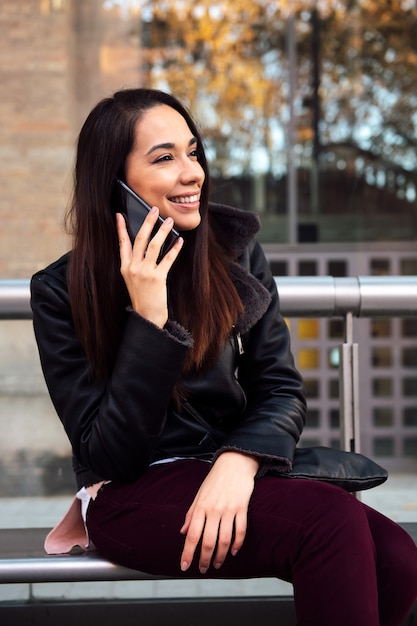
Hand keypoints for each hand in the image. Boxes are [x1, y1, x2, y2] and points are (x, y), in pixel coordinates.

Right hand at [116, 209, 182, 327]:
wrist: (147, 316)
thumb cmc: (142, 297)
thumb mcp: (131, 279)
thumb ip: (135, 263)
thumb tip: (144, 246)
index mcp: (125, 267)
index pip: (122, 243)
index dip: (121, 228)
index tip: (120, 215)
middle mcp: (133, 268)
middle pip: (140, 239)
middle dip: (147, 222)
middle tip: (154, 209)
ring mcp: (145, 272)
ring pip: (154, 246)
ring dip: (162, 231)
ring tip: (169, 221)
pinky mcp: (157, 278)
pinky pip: (167, 259)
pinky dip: (174, 249)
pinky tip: (179, 241)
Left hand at [180, 452, 259, 573]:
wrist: (234, 463)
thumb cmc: (215, 479)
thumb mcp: (199, 494)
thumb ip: (191, 514)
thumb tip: (183, 532)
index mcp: (200, 507)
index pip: (192, 535)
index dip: (187, 552)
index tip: (184, 566)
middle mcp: (214, 509)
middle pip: (208, 541)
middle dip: (204, 559)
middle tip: (203, 569)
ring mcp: (229, 509)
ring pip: (225, 540)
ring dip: (221, 555)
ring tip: (217, 563)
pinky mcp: (242, 507)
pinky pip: (240, 530)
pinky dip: (238, 544)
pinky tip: (234, 551)